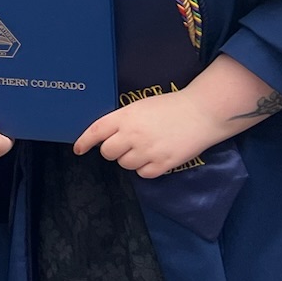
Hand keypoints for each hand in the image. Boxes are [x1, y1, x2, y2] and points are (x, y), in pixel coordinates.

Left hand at [75, 88, 229, 178]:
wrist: (202, 112)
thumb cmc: (171, 106)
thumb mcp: (140, 106)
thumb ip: (122, 120)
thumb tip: (107, 135)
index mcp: (125, 117)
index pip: (96, 131)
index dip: (84, 142)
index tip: (78, 149)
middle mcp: (133, 135)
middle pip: (108, 153)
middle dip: (113, 151)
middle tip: (125, 145)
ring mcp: (148, 150)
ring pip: (125, 164)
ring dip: (131, 159)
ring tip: (146, 148)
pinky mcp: (163, 163)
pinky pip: (143, 174)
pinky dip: (146, 168)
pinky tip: (156, 157)